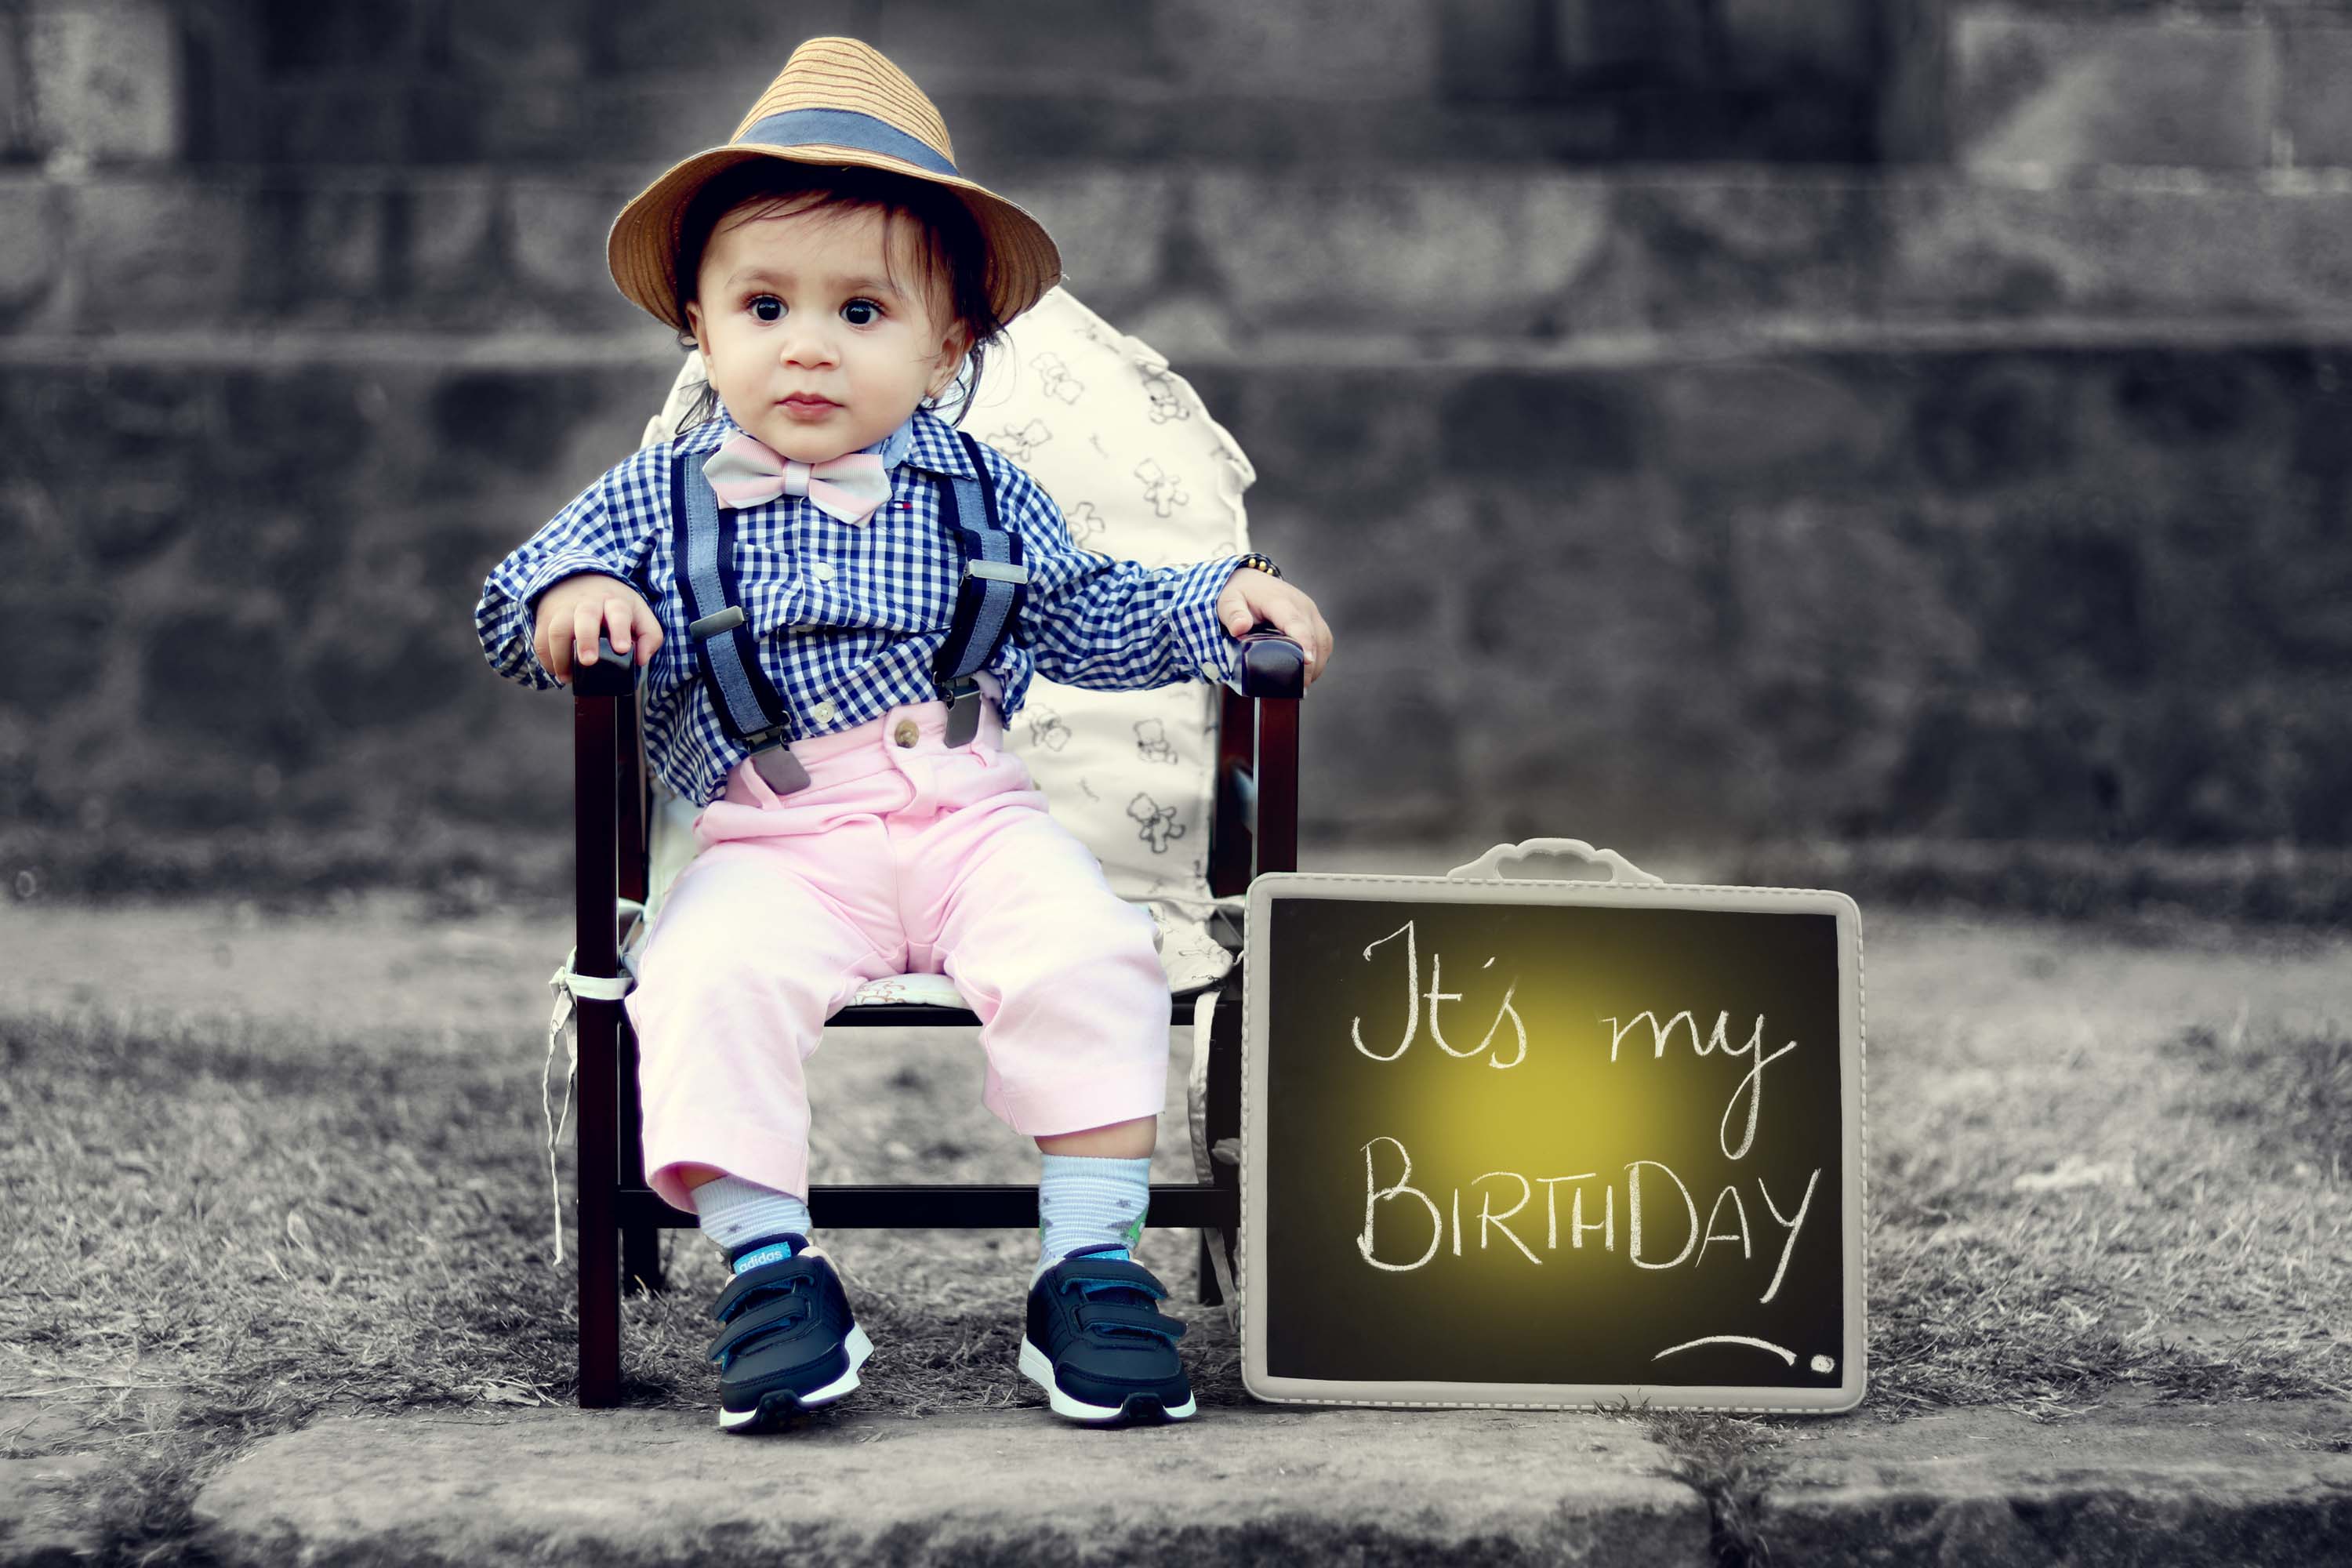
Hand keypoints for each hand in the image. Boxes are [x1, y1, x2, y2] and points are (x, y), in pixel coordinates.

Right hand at [532, 573, 662, 683]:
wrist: (579, 579)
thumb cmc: (613, 605)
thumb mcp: (638, 613)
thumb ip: (649, 636)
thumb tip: (641, 659)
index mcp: (614, 602)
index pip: (618, 612)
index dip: (620, 630)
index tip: (622, 648)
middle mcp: (588, 603)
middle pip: (585, 618)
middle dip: (586, 640)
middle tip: (588, 662)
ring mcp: (564, 610)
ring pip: (557, 629)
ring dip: (560, 655)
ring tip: (568, 676)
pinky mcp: (546, 619)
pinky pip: (541, 638)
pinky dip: (546, 658)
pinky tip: (557, 671)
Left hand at [1216, 567, 1331, 688]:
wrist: (1251, 581)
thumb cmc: (1239, 594)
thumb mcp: (1228, 601)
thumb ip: (1233, 613)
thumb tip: (1240, 627)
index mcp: (1280, 602)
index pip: (1296, 624)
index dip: (1304, 643)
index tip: (1307, 661)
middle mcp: (1301, 605)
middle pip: (1314, 638)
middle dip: (1309, 666)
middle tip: (1297, 689)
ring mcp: (1310, 612)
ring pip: (1323, 642)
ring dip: (1317, 664)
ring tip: (1301, 685)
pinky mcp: (1314, 619)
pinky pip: (1324, 641)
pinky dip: (1319, 658)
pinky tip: (1308, 673)